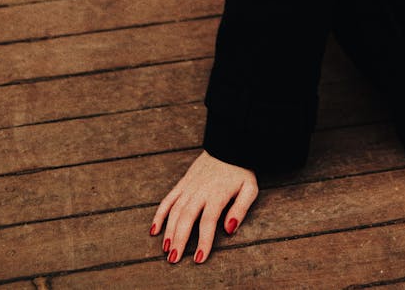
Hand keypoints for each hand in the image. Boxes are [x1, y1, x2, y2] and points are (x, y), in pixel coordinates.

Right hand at [150, 149, 258, 263]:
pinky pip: (168, 199)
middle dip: (179, 239)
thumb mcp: (249, 188)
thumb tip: (229, 229)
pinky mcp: (182, 182)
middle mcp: (200, 190)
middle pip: (186, 217)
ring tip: (166, 249)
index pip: (208, 221)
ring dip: (169, 230)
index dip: (203, 241)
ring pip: (175, 210)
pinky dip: (159, 214)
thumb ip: (241, 209)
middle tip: (174, 259)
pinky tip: (154, 229)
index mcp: (217, 193)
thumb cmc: (240, 171)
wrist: (228, 145)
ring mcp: (189, 186)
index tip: (199, 258)